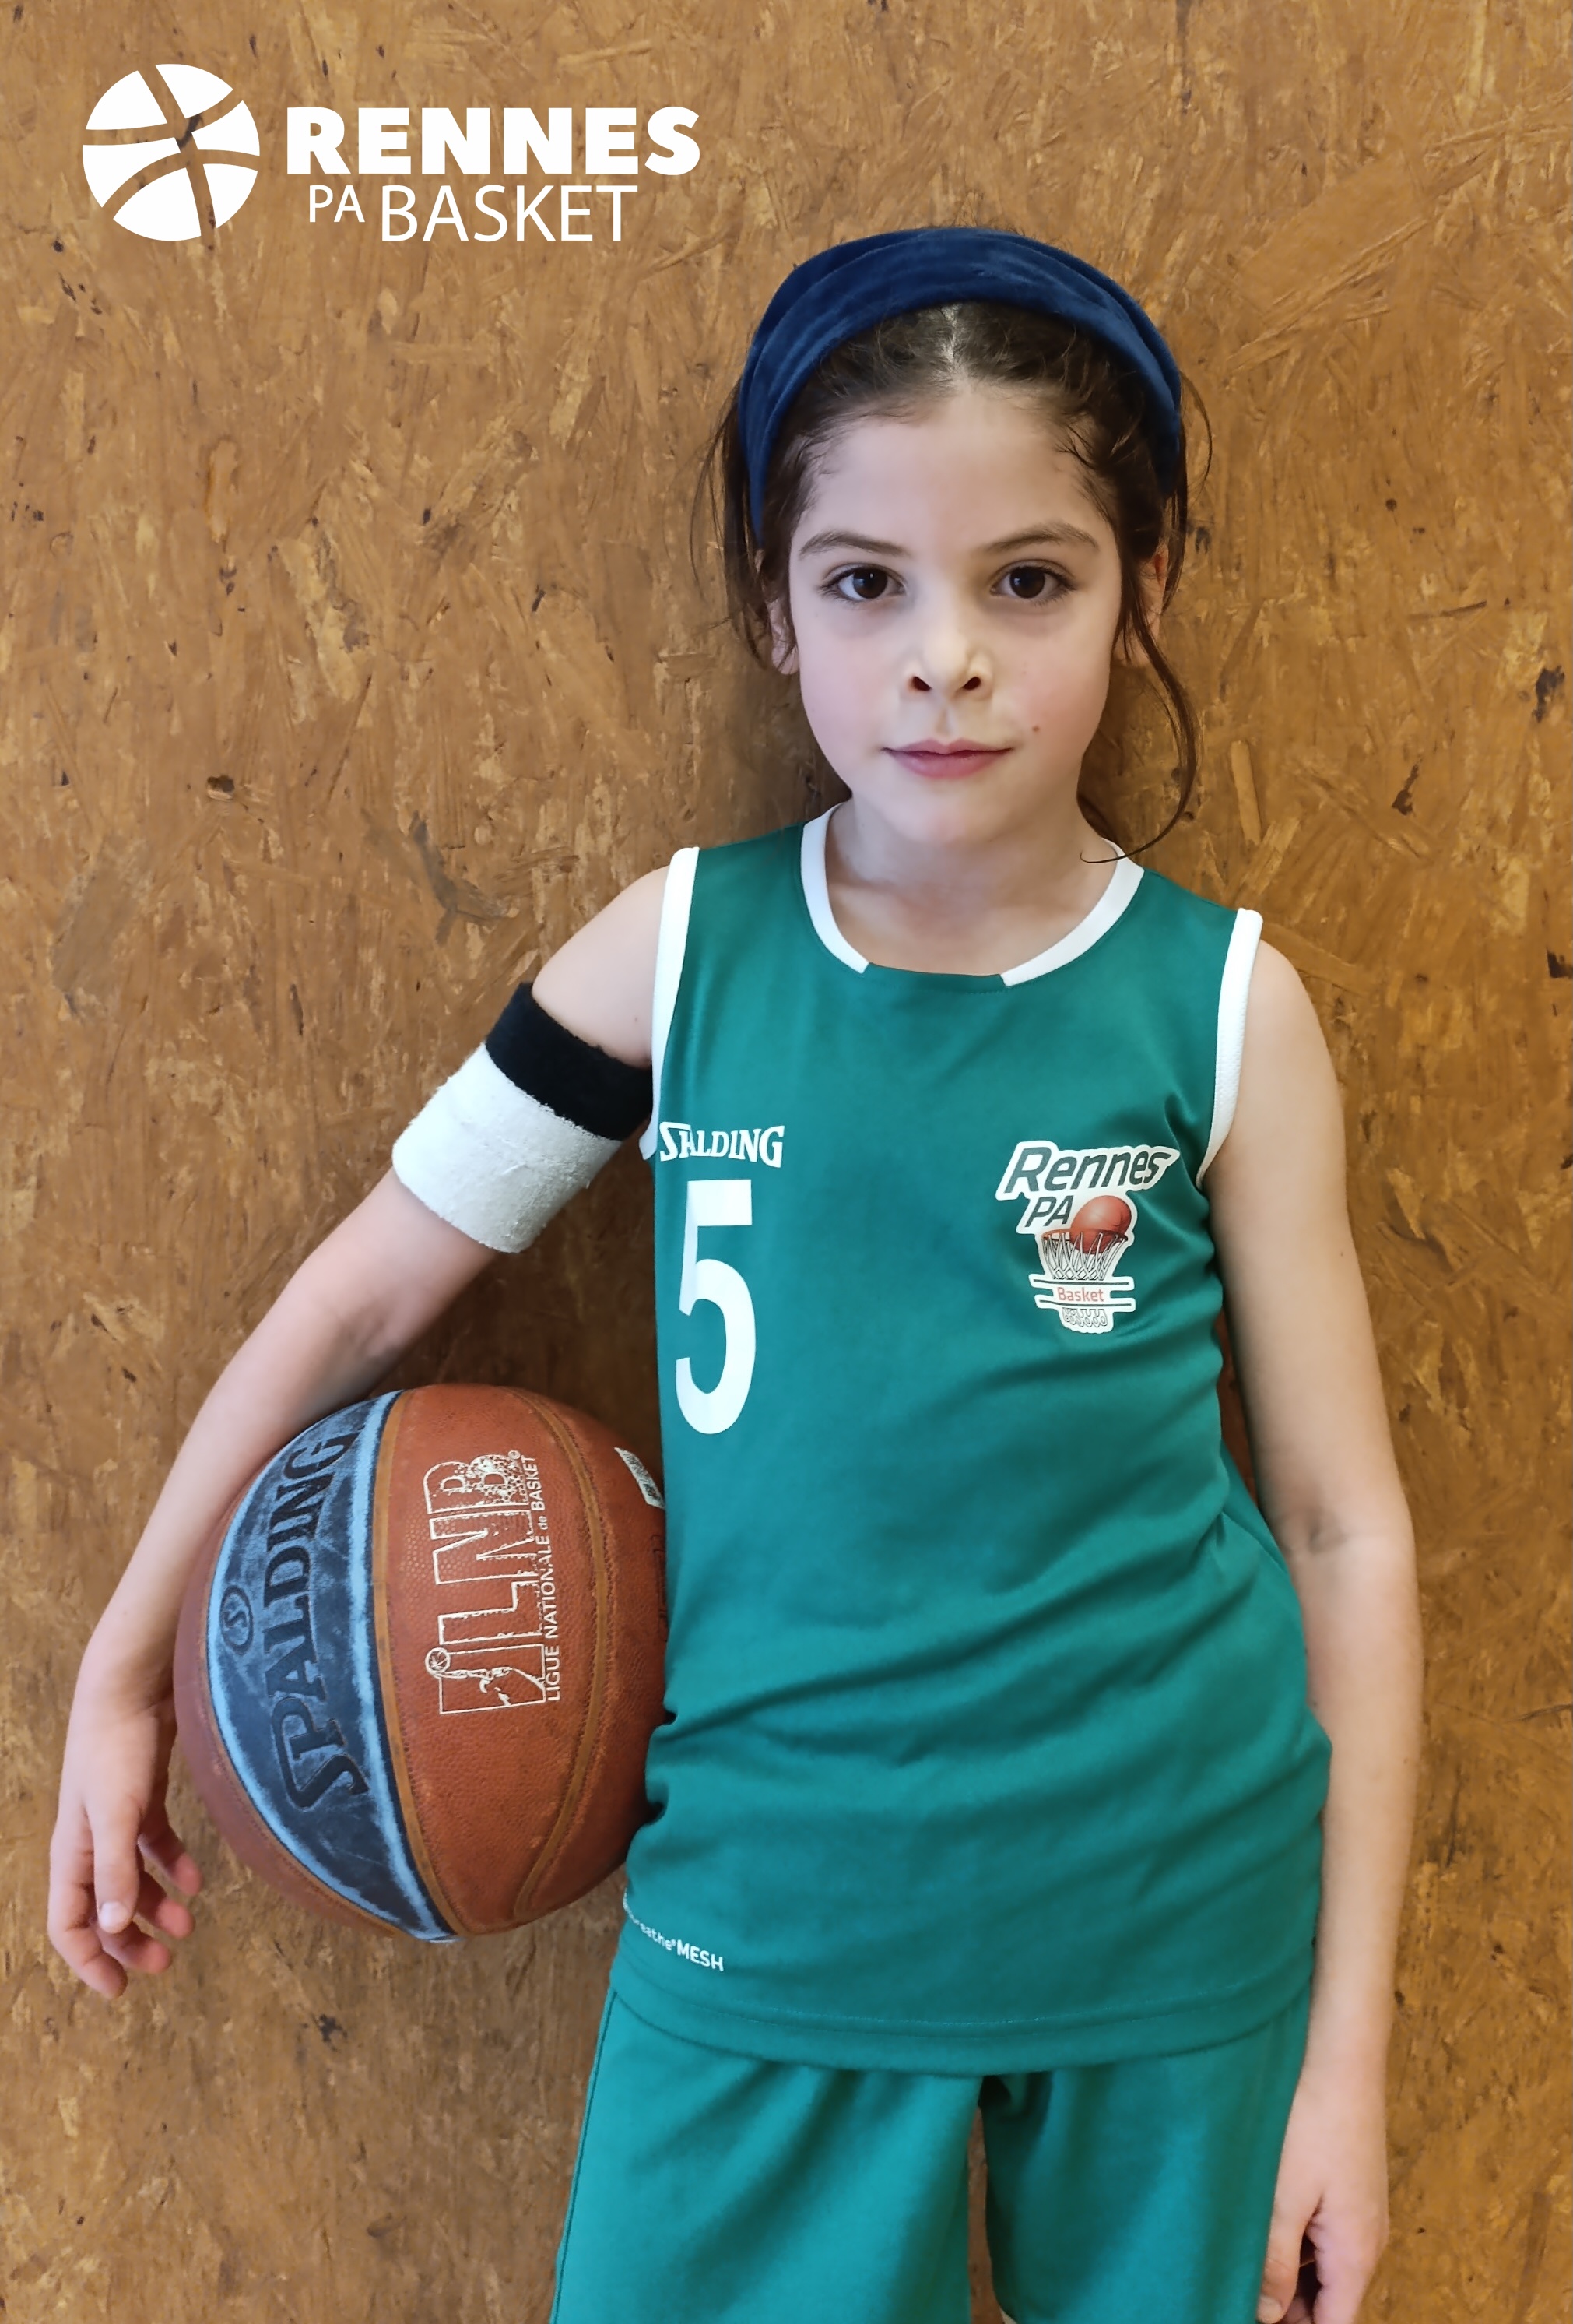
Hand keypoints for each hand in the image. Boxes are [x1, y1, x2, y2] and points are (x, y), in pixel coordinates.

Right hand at [49, 1670, 202, 1997]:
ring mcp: (116, 1821)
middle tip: (165, 1965)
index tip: (119, 1991)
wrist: (132, 1688)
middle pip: (105, 1909)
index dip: (89, 1960)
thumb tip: (114, 1926)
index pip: (69, 1924)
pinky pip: (155, 1846)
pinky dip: (174, 1866)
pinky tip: (197, 1880)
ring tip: (189, 1924)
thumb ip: (116, 1868)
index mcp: (72, 1854)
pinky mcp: (143, 1799)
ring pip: (132, 1881)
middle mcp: (90, 1843)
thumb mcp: (115, 1814)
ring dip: (156, 1906)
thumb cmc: (114, 1750)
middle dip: (129, 1941)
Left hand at [1256, 2051, 1389, 2322]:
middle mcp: (1366, 2239)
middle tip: (1232, 2292)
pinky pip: (1319, 2234)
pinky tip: (1254, 2228)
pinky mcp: (1344, 2185)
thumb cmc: (1312, 2117)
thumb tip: (1265, 2316)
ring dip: (1285, 2274)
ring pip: (1321, 2267)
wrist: (1340, 2049)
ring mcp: (1357, 2210)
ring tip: (1235, 2266)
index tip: (1247, 2316)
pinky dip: (1291, 2242)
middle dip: (1286, 2308)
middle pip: (1328, 2302)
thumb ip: (1273, 2263)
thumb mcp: (1282, 2198)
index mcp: (1356, 2253)